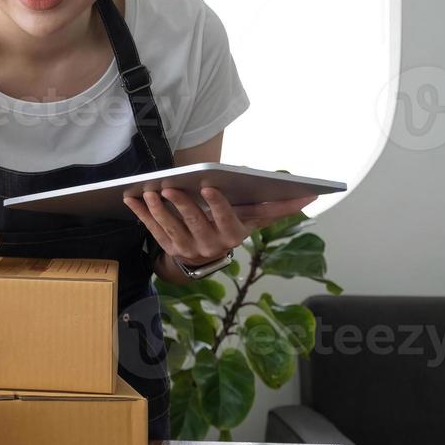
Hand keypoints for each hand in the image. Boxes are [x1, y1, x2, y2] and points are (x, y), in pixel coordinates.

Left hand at [124, 186, 316, 265]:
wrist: (207, 256)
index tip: (208, 188)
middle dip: (182, 206)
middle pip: (194, 225)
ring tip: (150, 192)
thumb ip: (279, 207)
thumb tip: (313, 194)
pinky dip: (140, 214)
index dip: (217, 206)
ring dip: (158, 211)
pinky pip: (151, 230)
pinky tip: (131, 198)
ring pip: (170, 228)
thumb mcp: (255, 219)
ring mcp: (185, 249)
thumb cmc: (233, 227)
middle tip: (170, 187)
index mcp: (232, 236)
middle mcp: (209, 246)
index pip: (226, 221)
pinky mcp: (166, 247)